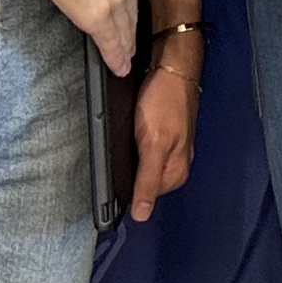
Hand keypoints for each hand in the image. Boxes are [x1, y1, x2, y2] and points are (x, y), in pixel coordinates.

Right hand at [24, 0, 145, 75]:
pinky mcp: (99, 16)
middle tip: (130, 48)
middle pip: (132, 13)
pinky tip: (119, 68)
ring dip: (125, 48)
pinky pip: (111, 42)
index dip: (129, 9)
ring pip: (124, 30)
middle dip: (131, 32)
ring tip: (124, 62)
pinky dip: (116, 58)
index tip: (129, 21)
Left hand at [126, 29, 199, 220]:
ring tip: (114, 147)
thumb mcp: (154, 145)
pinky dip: (131, 145)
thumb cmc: (164, 102)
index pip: (145, 198)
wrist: (173, 65)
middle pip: (143, 182)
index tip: (106, 184)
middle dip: (126, 174)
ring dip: (126, 160)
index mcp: (175, 173)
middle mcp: (175, 163)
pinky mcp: (162, 132)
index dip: (125, 193)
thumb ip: (148, 181)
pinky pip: (142, 148)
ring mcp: (170, 146)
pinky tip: (123, 137)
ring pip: (142, 165)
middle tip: (110, 157)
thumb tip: (142, 216)